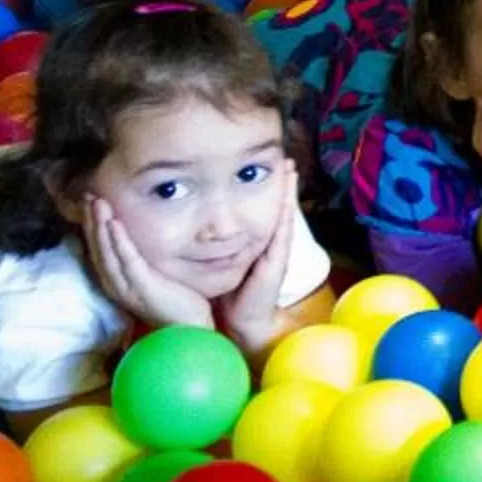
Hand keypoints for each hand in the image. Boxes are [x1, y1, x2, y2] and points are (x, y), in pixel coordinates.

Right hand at [86, 198, 213, 330]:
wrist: (190, 328)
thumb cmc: (173, 300)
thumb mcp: (151, 275)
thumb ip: (140, 259)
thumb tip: (137, 236)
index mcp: (116, 281)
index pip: (98, 249)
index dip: (92, 225)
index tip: (90, 201)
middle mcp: (115, 284)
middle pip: (98, 248)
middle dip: (93, 220)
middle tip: (89, 195)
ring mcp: (127, 288)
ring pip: (108, 252)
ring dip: (101, 226)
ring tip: (98, 203)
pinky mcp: (142, 288)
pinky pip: (128, 261)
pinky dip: (119, 242)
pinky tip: (115, 224)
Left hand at [217, 163, 302, 353]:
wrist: (240, 323)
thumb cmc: (226, 296)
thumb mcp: (214, 265)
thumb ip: (207, 247)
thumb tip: (190, 229)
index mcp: (251, 244)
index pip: (255, 212)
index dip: (258, 190)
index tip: (261, 165)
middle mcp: (266, 245)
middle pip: (274, 208)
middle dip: (280, 183)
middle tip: (285, 158)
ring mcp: (275, 251)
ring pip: (282, 213)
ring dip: (288, 190)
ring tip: (290, 167)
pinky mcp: (277, 258)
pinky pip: (282, 228)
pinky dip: (286, 208)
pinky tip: (287, 192)